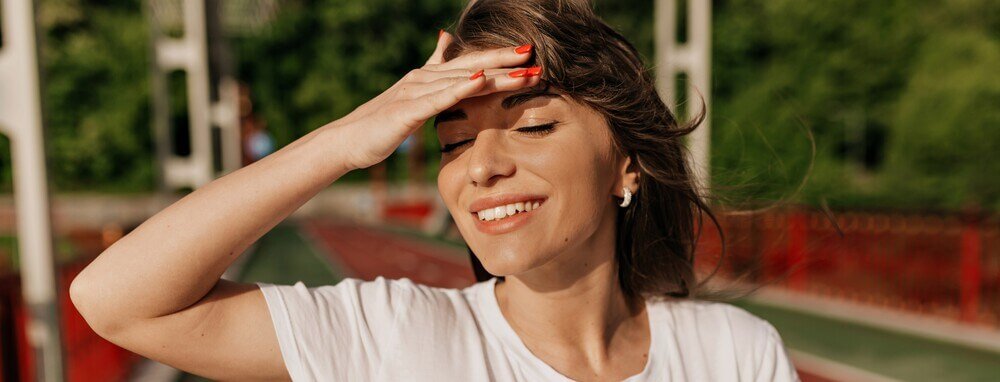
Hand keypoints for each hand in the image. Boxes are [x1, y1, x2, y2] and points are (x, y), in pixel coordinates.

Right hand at [330, 32, 540, 169]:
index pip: (470, 64)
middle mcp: (423, 78)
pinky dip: (459, 88)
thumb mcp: (412, 94)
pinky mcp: (406, 110)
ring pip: (462, 80)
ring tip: (523, 72)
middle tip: (535, 57)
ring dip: (494, 75)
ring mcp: (415, 92)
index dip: (499, 58)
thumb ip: (432, 67)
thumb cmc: (381, 123)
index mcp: (427, 77)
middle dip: (506, 63)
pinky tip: (479, 80)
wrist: (347, 141)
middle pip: (472, 68)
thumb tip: (445, 37)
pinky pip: (438, 98)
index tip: (528, 55)